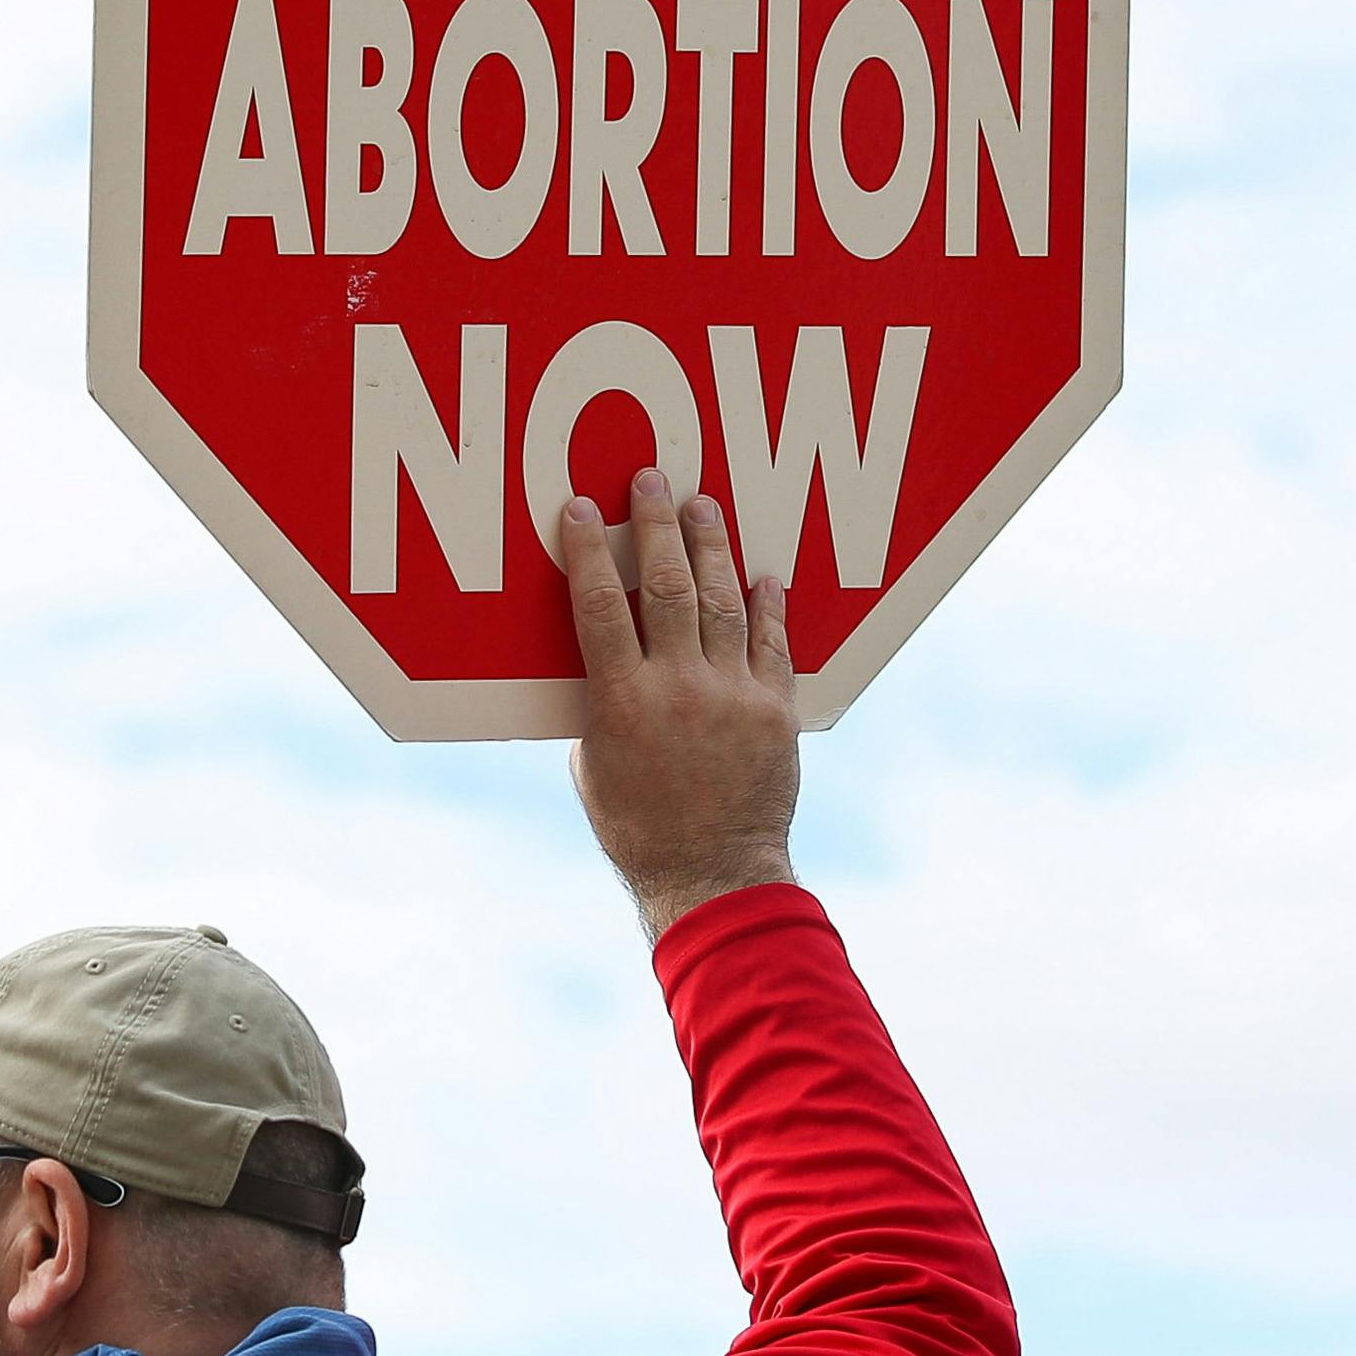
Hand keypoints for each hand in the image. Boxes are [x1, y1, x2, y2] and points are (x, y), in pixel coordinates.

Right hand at [560, 468, 800, 937]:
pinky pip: (772, 643)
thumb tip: (607, 656)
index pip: (599, 604)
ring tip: (702, 506)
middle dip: (655, 525)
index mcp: (621, 702)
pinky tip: (762, 573)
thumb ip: (600, 703)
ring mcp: (732, 695)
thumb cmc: (638, 830)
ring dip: (710, 547)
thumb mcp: (592, 765)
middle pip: (665, 584)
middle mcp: (679, 687)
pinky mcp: (774, 711)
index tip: (580, 508)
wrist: (712, 875)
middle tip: (651, 480)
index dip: (587, 550)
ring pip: (722, 600)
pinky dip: (767, 604)